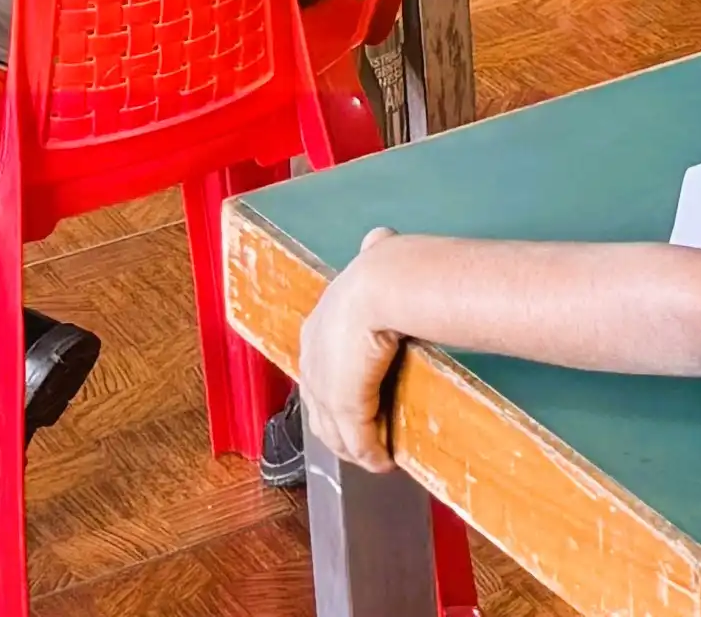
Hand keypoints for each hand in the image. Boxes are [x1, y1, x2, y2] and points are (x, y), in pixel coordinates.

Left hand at [297, 236, 421, 473]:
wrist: (387, 285)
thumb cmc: (388, 269)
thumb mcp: (376, 259)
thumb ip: (375, 253)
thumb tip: (379, 238)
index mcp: (318, 325)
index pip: (321, 367)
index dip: (336, 386)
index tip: (354, 400)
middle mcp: (312, 358)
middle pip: (319, 403)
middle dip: (338, 426)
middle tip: (361, 441)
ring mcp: (325, 384)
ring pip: (332, 427)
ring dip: (352, 446)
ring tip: (372, 459)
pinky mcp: (344, 402)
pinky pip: (356, 437)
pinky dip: (368, 453)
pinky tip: (381, 461)